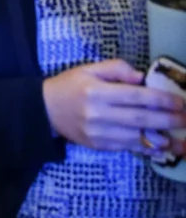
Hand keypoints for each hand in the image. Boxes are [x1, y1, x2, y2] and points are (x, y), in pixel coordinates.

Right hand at [43, 58, 185, 153]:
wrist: (44, 110)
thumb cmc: (68, 86)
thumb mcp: (88, 69)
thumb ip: (115, 69)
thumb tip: (142, 77)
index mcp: (96, 91)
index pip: (135, 96)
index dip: (161, 99)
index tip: (180, 102)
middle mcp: (98, 113)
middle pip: (141, 118)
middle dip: (168, 119)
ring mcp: (99, 132)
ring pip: (138, 137)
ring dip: (164, 140)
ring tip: (183, 142)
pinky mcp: (99, 145)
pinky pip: (128, 147)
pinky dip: (148, 148)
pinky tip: (163, 147)